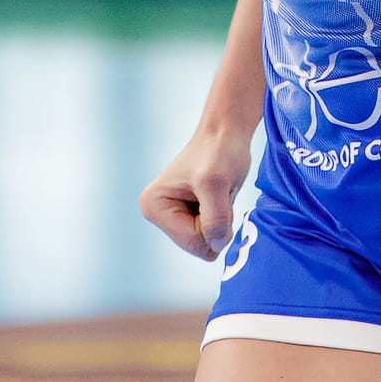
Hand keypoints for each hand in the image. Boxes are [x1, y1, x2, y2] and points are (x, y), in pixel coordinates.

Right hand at [140, 120, 254, 258]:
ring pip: (208, 243)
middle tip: (218, 194)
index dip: (212, 224)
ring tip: (218, 193)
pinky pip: (213, 236)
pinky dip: (224, 218)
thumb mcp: (216, 183)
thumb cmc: (218, 152)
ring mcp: (174, 217)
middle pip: (198, 246)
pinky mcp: (190, 216)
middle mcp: (158, 215)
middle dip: (216, 223)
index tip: (214, 194)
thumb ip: (215, 219)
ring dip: (222, 219)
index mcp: (153, 206)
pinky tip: (219, 196)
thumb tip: (215, 247)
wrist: (227, 134)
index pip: (192, 241)